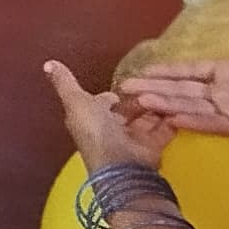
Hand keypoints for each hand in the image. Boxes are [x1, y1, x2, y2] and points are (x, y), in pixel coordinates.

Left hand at [40, 58, 159, 173]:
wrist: (122, 165)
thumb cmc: (95, 132)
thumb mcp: (76, 102)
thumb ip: (65, 83)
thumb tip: (48, 64)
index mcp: (91, 118)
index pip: (104, 102)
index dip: (113, 94)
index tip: (128, 81)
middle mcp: (111, 129)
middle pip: (128, 109)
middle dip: (139, 96)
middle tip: (154, 80)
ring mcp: (133, 139)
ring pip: (147, 117)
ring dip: (156, 103)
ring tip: (169, 87)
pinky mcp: (153, 146)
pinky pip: (164, 129)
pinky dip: (171, 118)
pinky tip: (180, 104)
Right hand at [115, 16, 228, 149]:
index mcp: (227, 71)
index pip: (190, 70)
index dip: (167, 70)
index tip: (143, 71)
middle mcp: (221, 91)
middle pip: (182, 88)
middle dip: (155, 87)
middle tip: (125, 88)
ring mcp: (227, 109)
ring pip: (189, 105)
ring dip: (166, 102)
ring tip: (141, 101)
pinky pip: (209, 122)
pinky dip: (191, 120)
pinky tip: (172, 117)